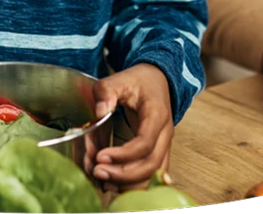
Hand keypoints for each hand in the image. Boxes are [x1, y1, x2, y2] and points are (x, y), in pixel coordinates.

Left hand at [91, 63, 172, 190]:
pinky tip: (113, 184)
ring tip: (103, 181)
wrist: (156, 80)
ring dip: (129, 183)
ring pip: (153, 173)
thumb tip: (100, 111)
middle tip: (98, 171)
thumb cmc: (139, 81)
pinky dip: (134, 183)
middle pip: (151, 164)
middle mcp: (165, 134)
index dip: (123, 154)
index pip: (145, 143)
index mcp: (157, 115)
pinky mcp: (158, 152)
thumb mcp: (120, 79)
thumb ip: (107, 91)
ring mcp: (164, 145)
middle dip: (124, 174)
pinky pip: (150, 174)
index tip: (100, 156)